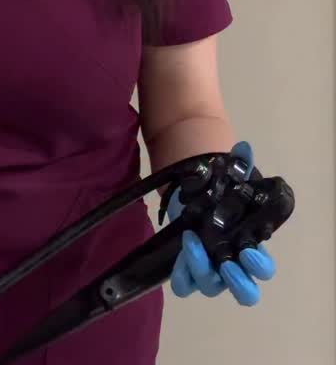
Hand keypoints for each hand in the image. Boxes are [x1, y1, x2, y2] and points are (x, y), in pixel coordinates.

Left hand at [168, 141, 276, 305]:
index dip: (259, 267)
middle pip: (245, 293)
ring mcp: (209, 272)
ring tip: (192, 242)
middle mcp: (232, 266)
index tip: (248, 251)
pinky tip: (179, 253)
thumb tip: (244, 149)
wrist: (191, 193)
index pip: (263, 269)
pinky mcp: (185, 270)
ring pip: (211, 287)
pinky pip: (183, 286)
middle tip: (227, 263)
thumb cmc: (220, 192)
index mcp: (249, 248)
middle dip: (239, 283)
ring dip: (202, 270)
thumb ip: (240, 165)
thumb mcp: (230, 178)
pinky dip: (182, 275)